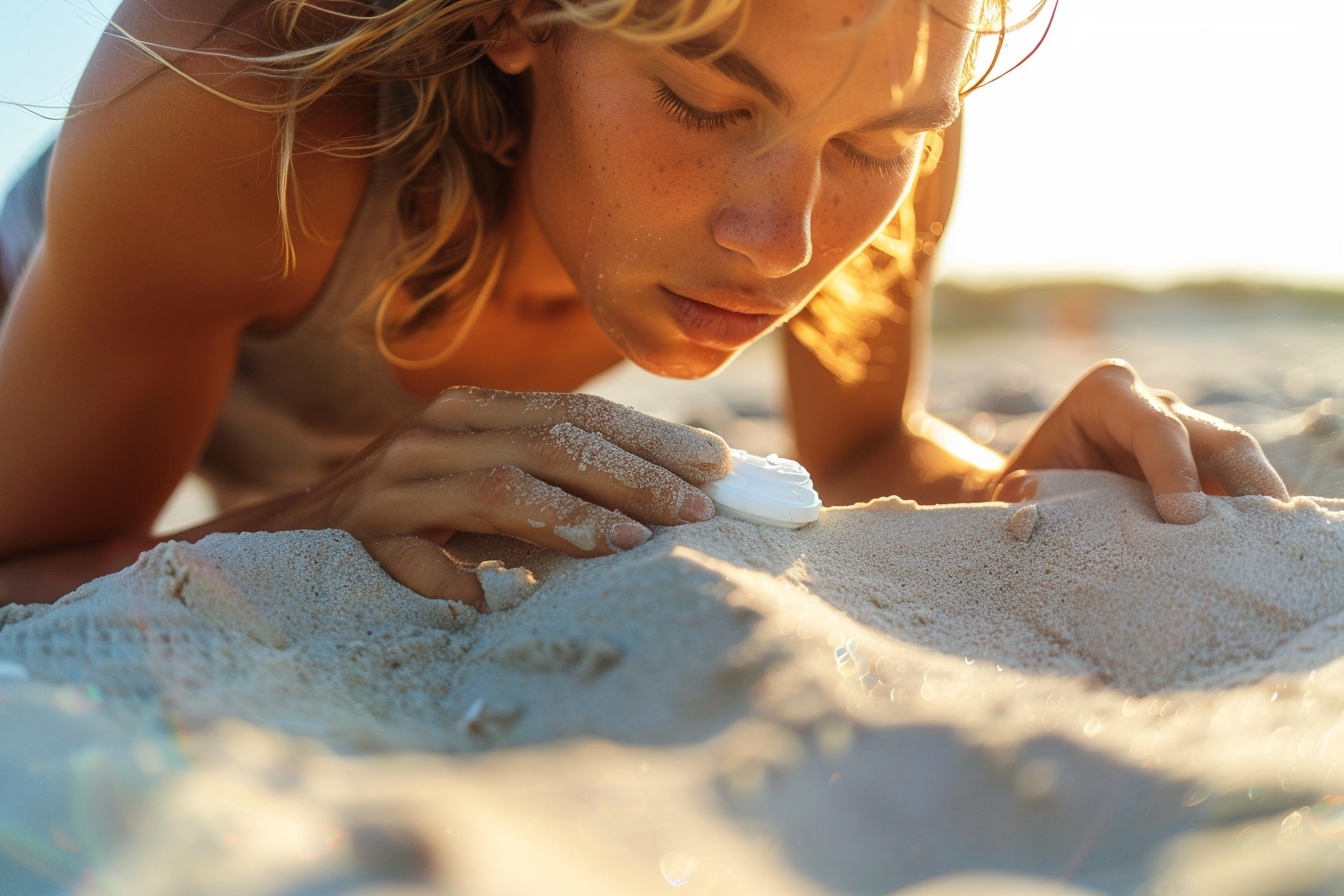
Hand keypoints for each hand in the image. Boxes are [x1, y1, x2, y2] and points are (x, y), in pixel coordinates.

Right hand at [266, 387, 729, 607]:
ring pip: (502, 482)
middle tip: (698, 505)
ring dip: (573, 511)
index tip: (717, 463)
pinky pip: (423, 551)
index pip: (579, 414)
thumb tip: (658, 505)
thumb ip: (550, 483)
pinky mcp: (363, 527)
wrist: (287, 537)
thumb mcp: (484, 485)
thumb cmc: (411, 518)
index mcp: (478, 412)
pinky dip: (463, 574)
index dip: (651, 437)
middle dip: (635, 471)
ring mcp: (399, 475)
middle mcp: (440, 429)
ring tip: (634, 538)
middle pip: (555, 439)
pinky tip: (498, 596)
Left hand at [988, 359, 1288, 522]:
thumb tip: (1039, 516)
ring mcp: (1186, 431)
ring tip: (1271, 549)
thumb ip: (1031, 498)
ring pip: (1239, 463)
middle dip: (1244, 482)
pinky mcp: (1203, 467)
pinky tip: (1260, 553)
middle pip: (1217, 438)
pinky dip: (1251, 519)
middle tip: (1259, 536)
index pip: (1155, 426)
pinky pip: (1238, 489)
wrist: (1025, 494)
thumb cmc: (1022, 491)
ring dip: (1257, 506)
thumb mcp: (1017, 491)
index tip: (1182, 519)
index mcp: (1106, 393)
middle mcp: (1153, 403)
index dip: (1175, 471)